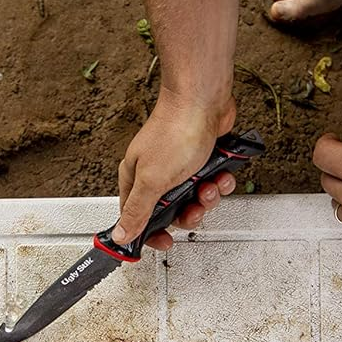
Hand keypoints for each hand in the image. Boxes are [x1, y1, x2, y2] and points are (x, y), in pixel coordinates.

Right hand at [114, 91, 236, 250]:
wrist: (204, 100)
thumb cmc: (175, 131)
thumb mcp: (153, 181)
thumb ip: (137, 211)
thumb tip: (122, 234)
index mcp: (135, 178)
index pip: (136, 217)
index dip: (151, 233)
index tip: (165, 242)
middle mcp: (155, 173)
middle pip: (171, 212)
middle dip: (188, 213)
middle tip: (194, 206)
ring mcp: (179, 166)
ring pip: (194, 199)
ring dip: (207, 197)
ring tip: (209, 184)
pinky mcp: (201, 159)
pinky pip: (211, 182)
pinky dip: (219, 182)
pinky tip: (220, 173)